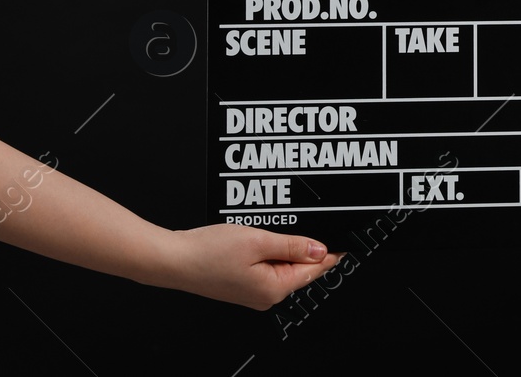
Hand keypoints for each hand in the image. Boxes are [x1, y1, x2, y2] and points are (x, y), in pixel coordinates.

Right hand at [157, 224, 342, 309]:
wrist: (173, 259)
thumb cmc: (208, 253)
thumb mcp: (259, 240)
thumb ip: (294, 246)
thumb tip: (321, 250)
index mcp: (274, 289)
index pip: (314, 270)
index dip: (331, 252)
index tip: (347, 241)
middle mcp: (265, 296)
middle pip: (300, 268)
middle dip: (307, 247)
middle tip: (312, 223)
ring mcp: (253, 291)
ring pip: (283, 265)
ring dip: (286, 247)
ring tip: (278, 227)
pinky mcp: (242, 283)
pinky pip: (267, 266)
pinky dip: (270, 250)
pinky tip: (263, 236)